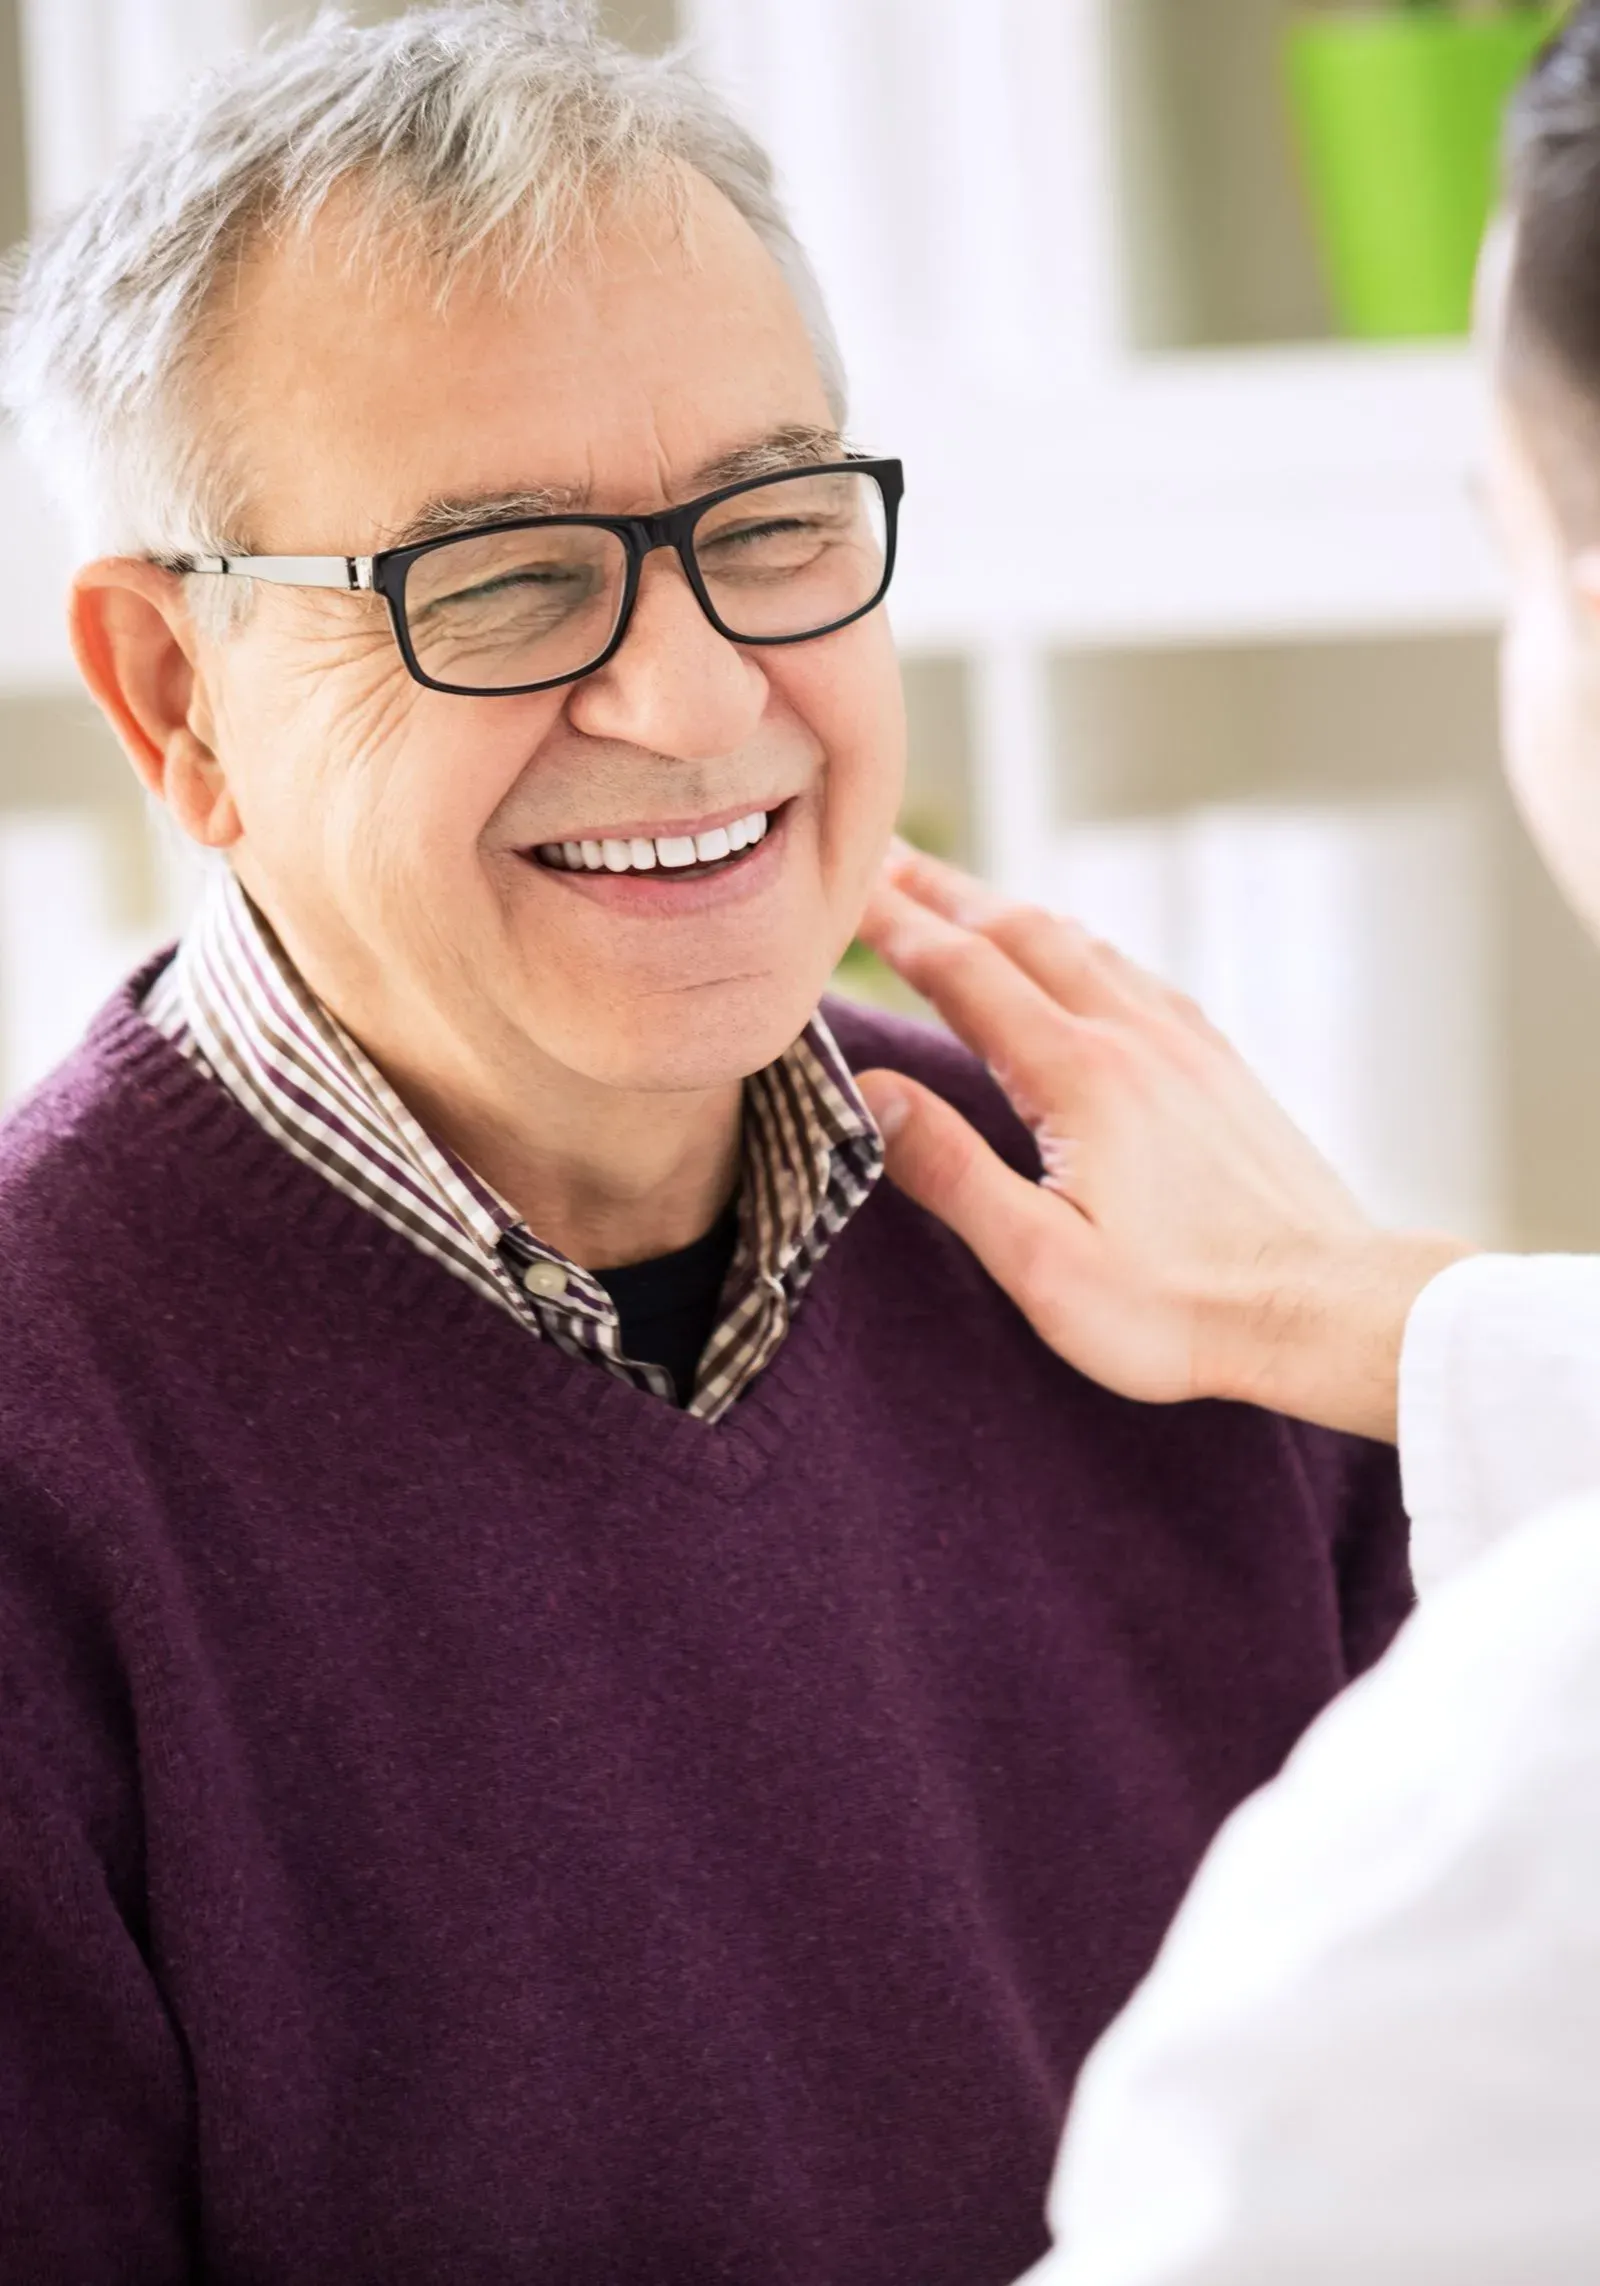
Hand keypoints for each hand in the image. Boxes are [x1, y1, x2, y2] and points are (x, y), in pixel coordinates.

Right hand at [853, 844, 1475, 1440]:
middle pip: (1018, 931)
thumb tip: (870, 1092)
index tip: (840, 889)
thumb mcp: (1044, 1264)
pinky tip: (1073, 958)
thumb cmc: (1181, 1310)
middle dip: (941, 890)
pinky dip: (1075, 945)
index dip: (892, 925)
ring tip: (958, 896)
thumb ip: (951, 1172)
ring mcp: (1183, 1041)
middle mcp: (1132, 1034)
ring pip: (1079, 943)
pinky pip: (1130, 973)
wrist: (1327, 1308)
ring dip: (1007, 910)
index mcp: (1078, 1074)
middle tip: (881, 858)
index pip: (960, 971)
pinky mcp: (1218, 1064)